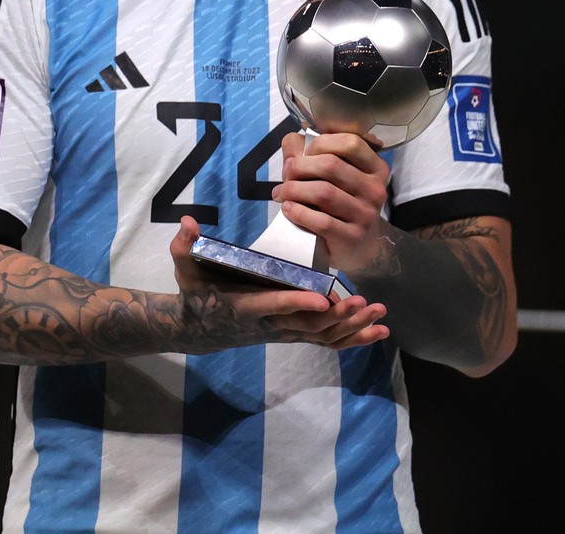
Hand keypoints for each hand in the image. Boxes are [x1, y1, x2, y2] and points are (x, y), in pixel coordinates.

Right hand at [168, 216, 388, 350]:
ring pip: (321, 337)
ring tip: (379, 315)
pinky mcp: (291, 335)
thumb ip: (185, 246)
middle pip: (307, 326)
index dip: (297, 304)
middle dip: (337, 317)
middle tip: (364, 302)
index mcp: (245, 305)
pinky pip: (325, 342)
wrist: (198, 328)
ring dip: (352, 328)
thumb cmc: (195, 293)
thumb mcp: (186, 268)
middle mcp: (268, 324)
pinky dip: (352, 339)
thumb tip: (186, 223)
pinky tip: (377, 332)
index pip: (274, 305)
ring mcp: (282, 332)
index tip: (323, 299)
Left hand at [271, 130, 394, 277]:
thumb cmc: (344, 206)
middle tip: (286, 176)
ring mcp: (365, 215)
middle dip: (299, 167)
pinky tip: (288, 209)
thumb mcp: (337, 179)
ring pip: (323, 192)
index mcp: (375, 168)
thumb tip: (291, 141)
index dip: (320, 143)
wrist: (362, 248)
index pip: (350, 143)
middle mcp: (375, 190)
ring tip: (281, 194)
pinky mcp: (352, 237)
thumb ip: (312, 155)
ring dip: (293, 190)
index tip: (304, 154)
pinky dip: (298, 212)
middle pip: (330, 165)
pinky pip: (321, 221)